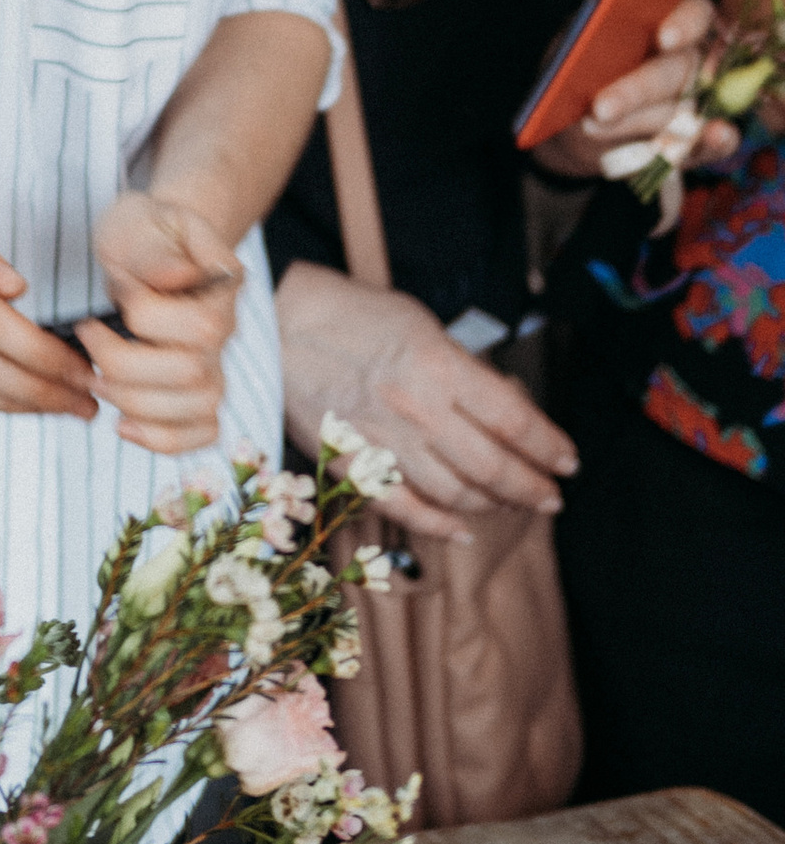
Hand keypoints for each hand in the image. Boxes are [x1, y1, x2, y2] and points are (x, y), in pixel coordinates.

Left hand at [80, 191, 242, 454]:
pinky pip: (201, 434)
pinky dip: (162, 439)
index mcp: (223, 284)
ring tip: (96, 378)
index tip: (110, 294)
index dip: (145, 318)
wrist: (148, 245)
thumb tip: (177, 278)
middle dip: (126, 364)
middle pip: (194, 374)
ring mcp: (216, 364)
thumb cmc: (141, 232)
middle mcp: (226, 329)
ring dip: (136, 403)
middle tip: (87, 338)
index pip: (199, 326)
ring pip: (199, 410)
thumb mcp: (138, 222)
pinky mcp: (197, 393)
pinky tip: (123, 423)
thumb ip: (153, 250)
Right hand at [274, 259, 575, 541]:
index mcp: (439, 367)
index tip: (567, 459)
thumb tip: (502, 410)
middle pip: (494, 467)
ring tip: (513, 505)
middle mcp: (417, 411)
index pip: (515, 421)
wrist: (276, 325)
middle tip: (551, 495)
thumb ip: (462, 369)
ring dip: (494, 505)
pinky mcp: (353, 465)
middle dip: (532, 487)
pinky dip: (440, 526)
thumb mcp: (420, 324)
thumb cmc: (349, 314)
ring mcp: (384, 443)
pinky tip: (462, 529)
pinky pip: (407, 509)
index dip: (550, 446)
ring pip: (457, 494)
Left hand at [530, 0, 733, 187]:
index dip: (685, 23)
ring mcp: (698, 100)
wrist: (571, 131)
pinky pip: (717, 141)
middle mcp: (688, 58)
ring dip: (642, 120)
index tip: (665, 38)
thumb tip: (582, 51)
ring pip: (684, 108)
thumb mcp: (570, 58)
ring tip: (594, 126)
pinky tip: (716, 135)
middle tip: (601, 106)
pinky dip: (717, 140)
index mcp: (664, 23)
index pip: (693, 12)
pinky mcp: (698, 138)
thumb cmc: (576, 79)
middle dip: (638, 88)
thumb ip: (583, 51)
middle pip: (679, 66)